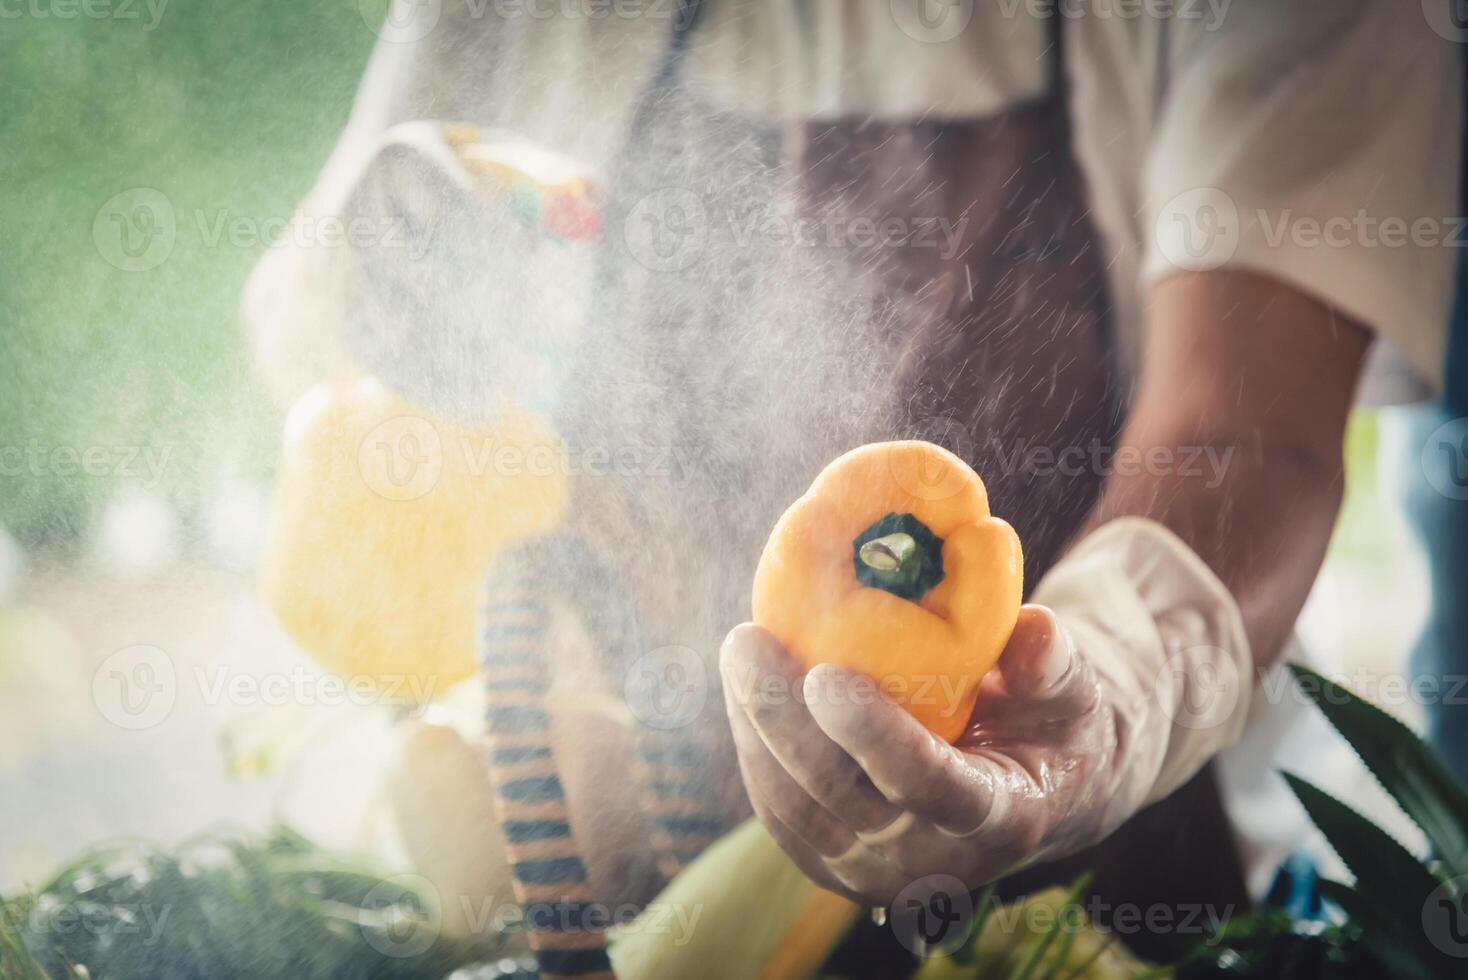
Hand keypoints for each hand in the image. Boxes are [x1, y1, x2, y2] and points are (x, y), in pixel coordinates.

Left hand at [718, 606, 1135, 904]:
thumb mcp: (1076, 689)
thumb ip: (1055, 662)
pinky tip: (743, 689)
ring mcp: (880, 872)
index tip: (825, 675)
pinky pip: (781, 814)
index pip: (928, 785)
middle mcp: (936, 862)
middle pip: (842, 797)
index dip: (874, 736)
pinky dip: (754, 751)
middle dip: (783, 719)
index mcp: (1002, 819)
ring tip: (740, 652)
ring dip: (754, 731)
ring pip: (796, 810)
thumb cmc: (1054, 721)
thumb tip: (1030, 632)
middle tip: (750, 642)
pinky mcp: (837, 865)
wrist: (1036, 787)